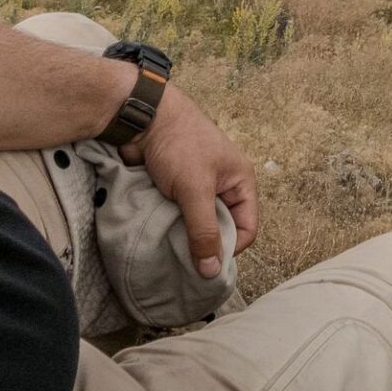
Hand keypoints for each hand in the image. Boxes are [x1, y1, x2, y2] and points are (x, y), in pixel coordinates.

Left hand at [124, 87, 258, 277]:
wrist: (144, 118)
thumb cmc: (179, 145)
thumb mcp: (195, 189)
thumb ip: (204, 230)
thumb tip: (212, 272)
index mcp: (240, 182)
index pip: (247, 228)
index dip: (230, 248)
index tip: (205, 261)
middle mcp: (223, 187)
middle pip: (222, 229)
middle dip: (205, 245)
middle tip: (185, 260)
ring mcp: (199, 188)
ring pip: (198, 225)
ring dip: (185, 236)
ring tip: (169, 247)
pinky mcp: (177, 190)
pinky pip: (180, 218)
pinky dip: (171, 227)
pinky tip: (159, 234)